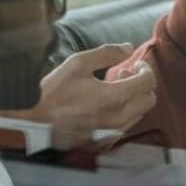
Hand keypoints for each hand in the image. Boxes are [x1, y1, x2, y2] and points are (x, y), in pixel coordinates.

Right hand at [0, 44, 155, 139]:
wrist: (35, 119)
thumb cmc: (54, 90)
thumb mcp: (78, 63)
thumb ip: (108, 53)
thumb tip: (129, 48)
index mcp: (113, 97)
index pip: (147, 82)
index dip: (145, 68)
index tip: (134, 62)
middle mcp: (117, 117)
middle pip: (150, 100)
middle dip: (142, 83)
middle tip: (125, 72)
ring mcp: (112, 130)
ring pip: (140, 113)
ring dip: (135, 97)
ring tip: (114, 85)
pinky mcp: (105, 137)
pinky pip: (127, 123)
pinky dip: (126, 109)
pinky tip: (107, 100)